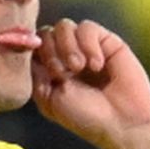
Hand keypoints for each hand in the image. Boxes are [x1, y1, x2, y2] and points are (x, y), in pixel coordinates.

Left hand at [30, 18, 149, 148]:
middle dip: (50, 51)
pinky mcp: (106, 41)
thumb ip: (35, 74)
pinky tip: (96, 65)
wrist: (122, 122)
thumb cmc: (85, 117)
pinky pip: (87, 27)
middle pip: (45, 32)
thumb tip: (27, 49)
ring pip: (64, 26)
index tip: (46, 72)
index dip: (34, 53)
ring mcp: (85, 47)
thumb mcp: (49, 100)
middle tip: (62, 73)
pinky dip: (88, 44)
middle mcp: (66, 56)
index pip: (33, 46)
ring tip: (78, 68)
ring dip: (67, 46)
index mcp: (49, 70)